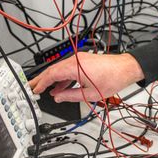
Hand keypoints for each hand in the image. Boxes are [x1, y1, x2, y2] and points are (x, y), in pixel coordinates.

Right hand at [28, 52, 144, 102]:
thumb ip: (70, 96)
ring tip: (44, 89)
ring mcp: (80, 59)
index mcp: (74, 67)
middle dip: (42, 79)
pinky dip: (63, 77)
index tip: (35, 90)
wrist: (126, 69)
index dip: (41, 83)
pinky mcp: (84, 61)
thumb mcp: (89, 94)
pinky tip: (60, 87)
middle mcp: (75, 60)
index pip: (51, 74)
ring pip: (60, 69)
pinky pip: (68, 69)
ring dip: (52, 79)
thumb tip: (58, 97)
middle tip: (31, 86)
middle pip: (53, 70)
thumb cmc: (112, 79)